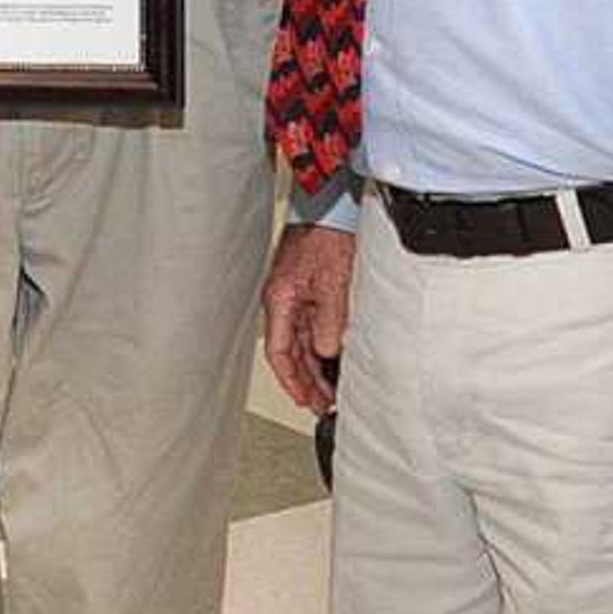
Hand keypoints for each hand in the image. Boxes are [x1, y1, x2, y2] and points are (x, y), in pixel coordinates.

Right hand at [260, 221, 355, 413]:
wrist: (333, 208)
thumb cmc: (327, 236)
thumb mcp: (333, 283)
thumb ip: (329, 320)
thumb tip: (328, 351)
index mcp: (281, 301)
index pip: (279, 352)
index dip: (292, 381)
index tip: (306, 400)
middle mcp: (284, 302)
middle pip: (289, 353)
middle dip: (305, 382)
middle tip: (322, 405)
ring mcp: (296, 298)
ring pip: (300, 344)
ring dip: (314, 369)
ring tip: (329, 391)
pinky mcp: (309, 292)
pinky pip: (311, 330)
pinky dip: (320, 350)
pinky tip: (332, 361)